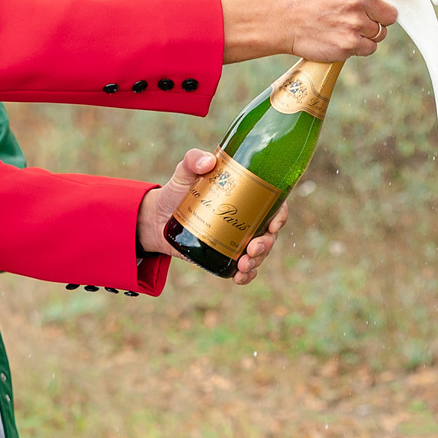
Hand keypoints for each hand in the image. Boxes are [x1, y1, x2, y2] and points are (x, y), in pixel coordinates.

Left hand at [138, 148, 290, 282]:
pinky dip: (246, 276)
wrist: (157, 217)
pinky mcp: (225, 255)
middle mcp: (247, 219)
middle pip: (269, 233)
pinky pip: (243, 269)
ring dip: (256, 261)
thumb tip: (208, 161)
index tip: (273, 224)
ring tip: (242, 265)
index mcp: (247, 197)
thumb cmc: (177, 190)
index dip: (280, 216)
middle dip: (266, 244)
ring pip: (258, 253)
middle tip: (252, 249)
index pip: (274, 205)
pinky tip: (239, 277)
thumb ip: (192, 159)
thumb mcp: (184, 172)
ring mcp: (237, 239)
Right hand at [221, 0, 437, 62]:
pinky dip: (359, 48)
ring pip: (380, 35)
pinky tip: (339, 38)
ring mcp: (353, 23)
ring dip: (367, 34)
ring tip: (342, 26)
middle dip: (379, 18)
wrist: (283, 18)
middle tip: (356, 16)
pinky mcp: (348, 45)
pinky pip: (369, 49)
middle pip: (391, 16)